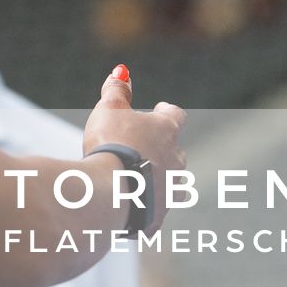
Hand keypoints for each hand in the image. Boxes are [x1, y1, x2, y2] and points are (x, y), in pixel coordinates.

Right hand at [83, 65, 187, 230]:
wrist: (112, 192)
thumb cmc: (111, 145)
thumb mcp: (109, 109)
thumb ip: (116, 90)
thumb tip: (121, 71)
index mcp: (167, 131)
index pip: (176, 116)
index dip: (167, 112)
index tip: (159, 109)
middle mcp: (176, 161)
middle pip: (176, 151)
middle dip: (161, 149)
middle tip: (142, 147)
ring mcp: (171, 191)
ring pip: (170, 183)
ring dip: (157, 179)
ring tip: (136, 179)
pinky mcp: (158, 215)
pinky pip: (153, 210)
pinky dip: (143, 206)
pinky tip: (128, 206)